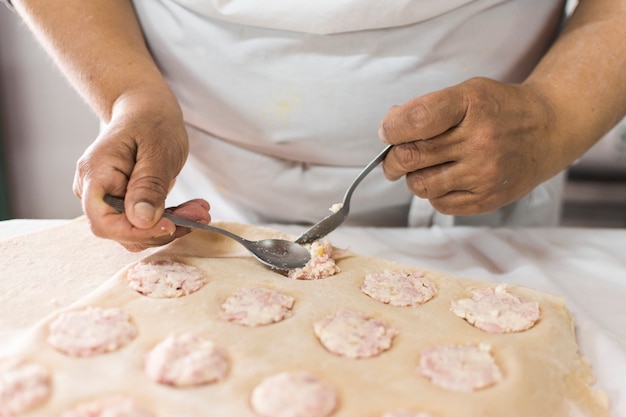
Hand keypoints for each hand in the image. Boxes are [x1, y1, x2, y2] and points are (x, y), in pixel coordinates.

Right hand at [72, 93, 207, 250]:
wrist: (146, 110)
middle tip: (201, 215)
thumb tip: (141, 221)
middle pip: (122, 230)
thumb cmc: (150, 121)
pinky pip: (144, 223)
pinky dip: (170, 219)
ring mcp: (108, 199)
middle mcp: (94, 191)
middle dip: (162, 228)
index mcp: (95, 174)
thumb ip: (149, 185)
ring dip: (171, 226)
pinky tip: (193, 210)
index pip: (104, 221)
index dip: (135, 231)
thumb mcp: (158, 149)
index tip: (170, 225)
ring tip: (201, 211)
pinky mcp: (124, 204)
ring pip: (136, 230)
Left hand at [378, 77, 560, 215]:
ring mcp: (485, 173)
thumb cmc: (501, 110)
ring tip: (425, 167)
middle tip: (395, 158)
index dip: (392, 128)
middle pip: (411, 156)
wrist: (549, 130)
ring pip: (420, 185)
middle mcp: (480, 141)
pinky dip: (434, 193)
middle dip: (393, 159)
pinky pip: (440, 204)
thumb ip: (428, 108)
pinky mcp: (488, 199)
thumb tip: (389, 128)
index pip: (416, 120)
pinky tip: (446, 179)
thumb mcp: (468, 93)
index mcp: (471, 105)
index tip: (388, 131)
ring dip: (413, 177)